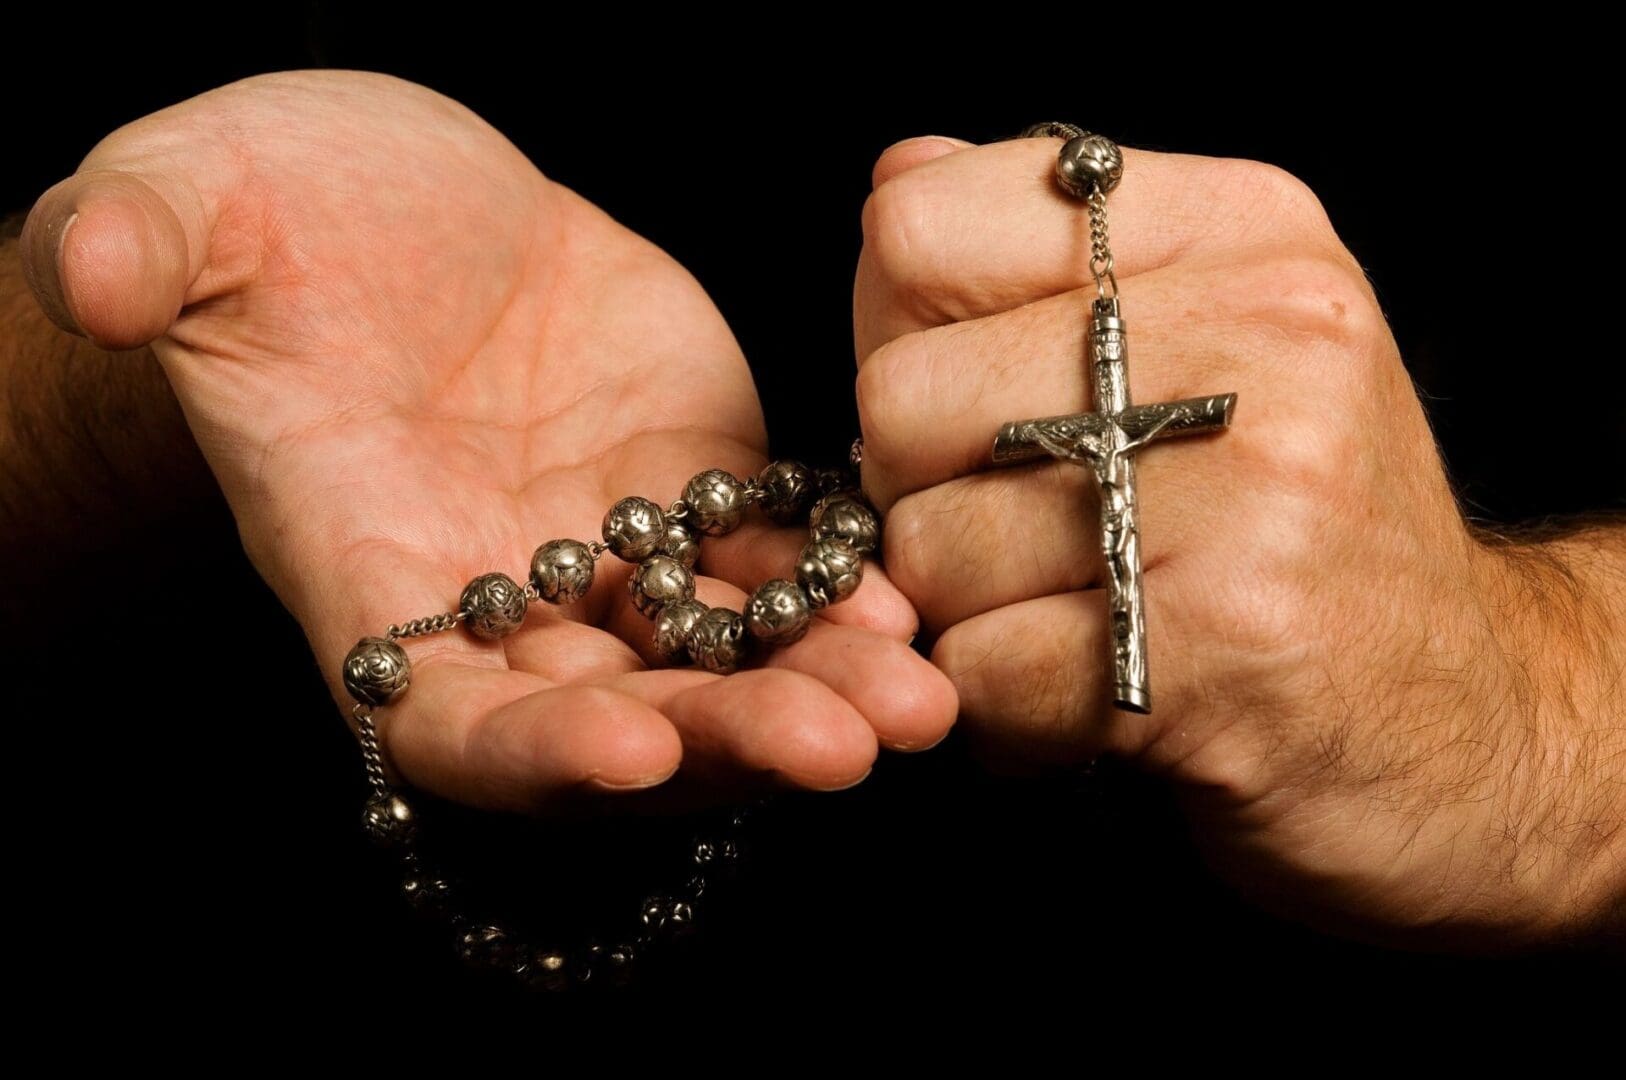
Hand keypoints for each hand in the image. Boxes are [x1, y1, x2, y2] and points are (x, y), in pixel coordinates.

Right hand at [21, 72, 954, 811]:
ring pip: (715, 659)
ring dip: (819, 687)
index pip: (441, 719)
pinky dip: (842, 584)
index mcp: (365, 570)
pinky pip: (770, 559)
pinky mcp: (687, 483)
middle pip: (617, 722)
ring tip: (921, 695)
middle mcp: (495, 597)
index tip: (632, 752)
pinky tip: (918, 589)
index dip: (531, 756)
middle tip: (853, 745)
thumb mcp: (181, 203)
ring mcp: (601, 549)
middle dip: (730, 745)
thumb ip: (134, 246)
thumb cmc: (259, 214)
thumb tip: (81, 267)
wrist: (390, 199)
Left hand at [855, 135, 1623, 945]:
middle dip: (922, 494)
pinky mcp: (1227, 645)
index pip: (919, 228)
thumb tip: (899, 175)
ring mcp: (1254, 491)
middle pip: (899, 398)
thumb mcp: (1211, 337)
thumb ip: (1043, 259)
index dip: (900, 335)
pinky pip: (981, 672)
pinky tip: (1093, 691)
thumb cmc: (1303, 528)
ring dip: (967, 615)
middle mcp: (1263, 336)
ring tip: (1079, 614)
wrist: (1462, 718)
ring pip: (926, 547)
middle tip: (1028, 535)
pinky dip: (1007, 709)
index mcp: (1241, 231)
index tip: (973, 401)